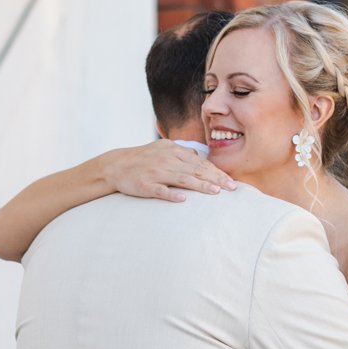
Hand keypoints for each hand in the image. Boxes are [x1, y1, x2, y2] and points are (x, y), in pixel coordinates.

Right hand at [103, 141, 236, 202]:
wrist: (115, 166)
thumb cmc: (142, 159)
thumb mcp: (162, 149)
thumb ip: (182, 153)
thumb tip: (200, 157)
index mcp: (172, 150)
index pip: (200, 162)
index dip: (217, 172)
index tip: (231, 182)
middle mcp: (166, 159)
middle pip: (196, 170)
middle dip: (216, 179)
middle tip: (232, 188)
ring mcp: (155, 172)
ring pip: (182, 179)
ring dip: (200, 185)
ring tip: (216, 192)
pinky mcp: (145, 185)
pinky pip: (160, 190)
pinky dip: (171, 194)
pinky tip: (183, 199)